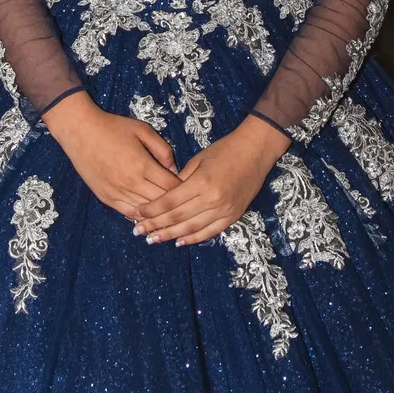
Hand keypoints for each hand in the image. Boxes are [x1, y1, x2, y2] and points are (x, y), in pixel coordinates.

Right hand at [42, 92, 179, 218]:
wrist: (80, 131)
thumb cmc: (113, 127)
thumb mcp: (143, 130)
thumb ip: (163, 150)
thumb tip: (174, 170)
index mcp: (143, 165)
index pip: (172, 187)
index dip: (183, 190)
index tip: (190, 190)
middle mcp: (132, 183)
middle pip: (161, 203)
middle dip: (174, 204)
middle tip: (183, 205)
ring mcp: (117, 193)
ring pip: (145, 212)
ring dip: (158, 214)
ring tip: (170, 215)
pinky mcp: (106, 198)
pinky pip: (128, 214)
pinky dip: (140, 217)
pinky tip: (149, 217)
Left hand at [133, 114, 289, 247]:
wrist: (255, 151)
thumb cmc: (224, 151)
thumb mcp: (198, 160)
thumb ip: (181, 180)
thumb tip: (165, 197)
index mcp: (201, 183)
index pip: (170, 202)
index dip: (152, 210)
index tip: (137, 214)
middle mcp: (212, 199)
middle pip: (178, 217)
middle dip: (156, 225)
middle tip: (138, 231)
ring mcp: (224, 210)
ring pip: (192, 228)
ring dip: (171, 235)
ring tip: (154, 239)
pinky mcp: (233, 216)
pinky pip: (210, 232)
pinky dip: (194, 238)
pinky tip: (179, 242)